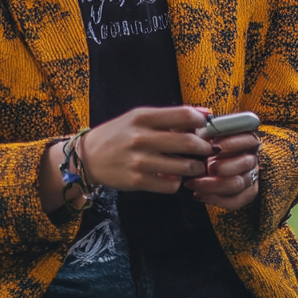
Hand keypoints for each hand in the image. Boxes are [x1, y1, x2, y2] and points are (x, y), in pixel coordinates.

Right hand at [39, 105, 213, 211]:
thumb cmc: (118, 133)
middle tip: (209, 149)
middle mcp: (142, 138)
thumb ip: (169, 116)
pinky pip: (169, 184)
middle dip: (205, 147)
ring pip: (182, 166)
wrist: (88, 157)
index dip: (201, 121)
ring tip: (197, 165)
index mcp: (143, 117)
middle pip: (188, 142)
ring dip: (196, 167)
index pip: (183, 115)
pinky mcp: (137, 181)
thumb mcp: (139, 117)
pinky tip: (176, 177)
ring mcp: (139, 161)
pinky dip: (178, 182)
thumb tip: (203, 113)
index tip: (206, 125)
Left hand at [184, 131, 260, 210]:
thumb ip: (201, 128)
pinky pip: (235, 201)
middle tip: (205, 167)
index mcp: (247, 139)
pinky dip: (215, 199)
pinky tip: (198, 194)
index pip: (248, 139)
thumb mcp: (202, 132)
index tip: (213, 145)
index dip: (232, 143)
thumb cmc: (204, 144)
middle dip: (224, 166)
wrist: (206, 163)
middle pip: (245, 163)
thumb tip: (197, 120)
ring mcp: (251, 177)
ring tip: (193, 183)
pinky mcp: (246, 194)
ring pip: (237, 184)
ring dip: (213, 185)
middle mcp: (253, 157)